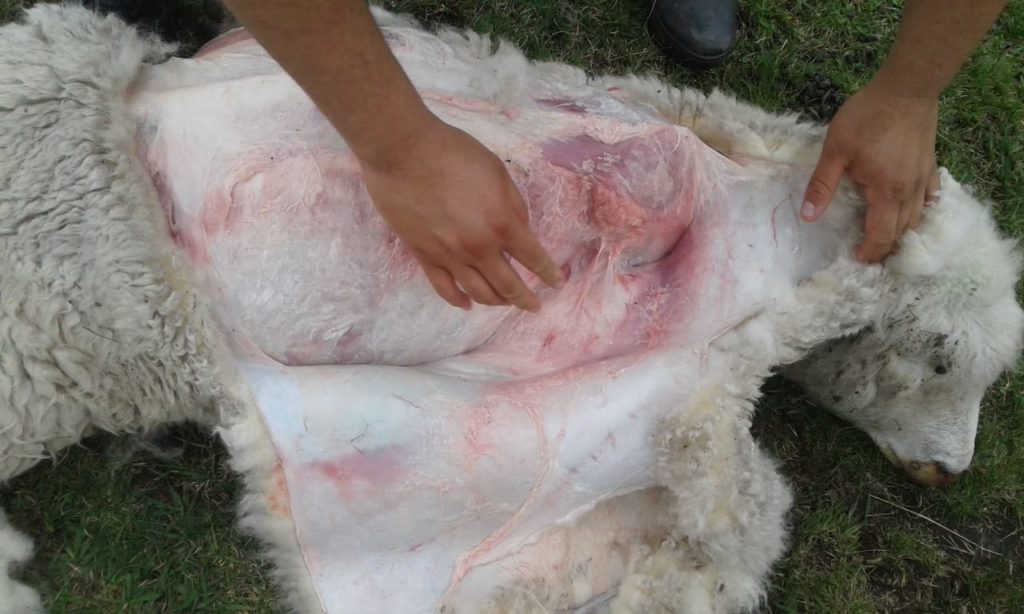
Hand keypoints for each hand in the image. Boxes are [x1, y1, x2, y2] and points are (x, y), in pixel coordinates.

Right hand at [359, 117, 563, 311]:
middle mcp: (479, 247)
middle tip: (534, 306)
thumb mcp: (498, 172)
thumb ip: (513, 204)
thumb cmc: (453, 153)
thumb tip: (520, 229)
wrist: (403, 152)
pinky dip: (458, 300)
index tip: (556, 283)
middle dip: (525, 299)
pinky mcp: (424, 256)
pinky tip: (467, 304)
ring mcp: (449, 256)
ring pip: (479, 292)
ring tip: (505, 302)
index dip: (548, 273)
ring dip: (497, 301)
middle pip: (508, 285)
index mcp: (502, 223)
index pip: (533, 258)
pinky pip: (444, 288)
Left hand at [801, 82, 940, 261]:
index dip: (869, 252)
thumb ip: (822, 185)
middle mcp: (909, 191)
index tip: (856, 258)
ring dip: (903, 233)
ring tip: (887, 240)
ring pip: (918, 218)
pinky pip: (931, 197)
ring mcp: (923, 178)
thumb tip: (807, 216)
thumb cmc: (867, 117)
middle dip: (885, 248)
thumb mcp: (835, 151)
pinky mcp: (930, 164)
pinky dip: (922, 211)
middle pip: (901, 231)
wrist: (906, 88)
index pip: (880, 235)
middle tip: (868, 255)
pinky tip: (914, 212)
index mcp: (886, 192)